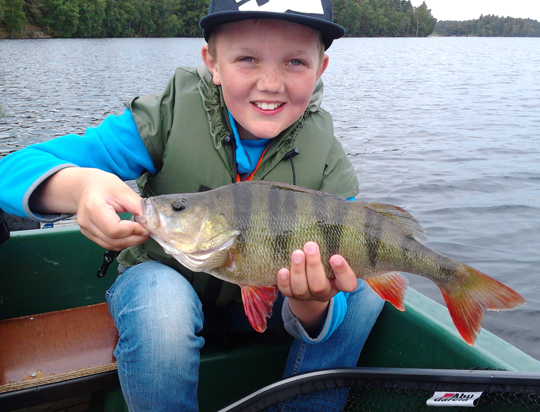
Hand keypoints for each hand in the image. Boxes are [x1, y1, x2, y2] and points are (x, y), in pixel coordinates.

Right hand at [32, 167, 148, 249]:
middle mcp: (86, 222)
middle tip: (148, 231)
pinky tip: (131, 234)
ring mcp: (86, 230)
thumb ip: (138, 206)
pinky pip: (108, 245)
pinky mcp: (90, 235)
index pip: (114, 229)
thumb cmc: (104, 186)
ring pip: (112, 245)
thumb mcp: (123, 190)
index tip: (146, 227)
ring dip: (130, 242)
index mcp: (93, 207)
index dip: (133, 231)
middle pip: (113, 240)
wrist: (87, 187)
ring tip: (141, 233)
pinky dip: (122, 242)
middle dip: (134, 238)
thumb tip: (151, 221)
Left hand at [277, 241, 357, 333]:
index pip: (347, 283)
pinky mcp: (291, 294)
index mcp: (339, 283)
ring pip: (301, 289)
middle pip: (319, 286)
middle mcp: (323, 292)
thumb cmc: (325, 263)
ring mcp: (306, 295)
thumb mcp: (332, 256)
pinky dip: (284, 281)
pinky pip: (287, 291)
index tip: (336, 257)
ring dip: (298, 270)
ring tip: (297, 253)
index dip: (343, 272)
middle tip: (310, 246)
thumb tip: (327, 226)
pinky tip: (283, 270)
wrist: (307, 282)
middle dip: (313, 265)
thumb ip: (332, 248)